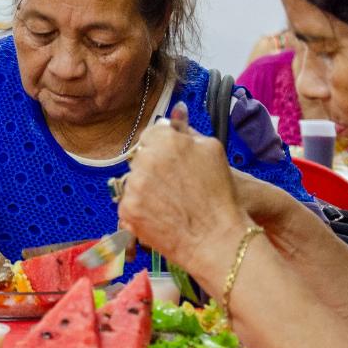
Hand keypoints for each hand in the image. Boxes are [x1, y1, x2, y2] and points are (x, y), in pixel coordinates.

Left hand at [118, 119, 247, 269]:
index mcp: (165, 139)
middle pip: (140, 157)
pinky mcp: (128, 209)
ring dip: (146, 188)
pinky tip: (161, 216)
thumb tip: (177, 110)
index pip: (151, 133)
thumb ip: (187, 130)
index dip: (161, 147)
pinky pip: (128, 202)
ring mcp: (134, 185)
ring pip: (133, 180)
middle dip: (153, 168)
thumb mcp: (212, 150)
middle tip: (173, 186)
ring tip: (170, 204)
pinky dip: (141, 209)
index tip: (170, 160)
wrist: (216, 238)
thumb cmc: (219, 195)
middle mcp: (145, 159)